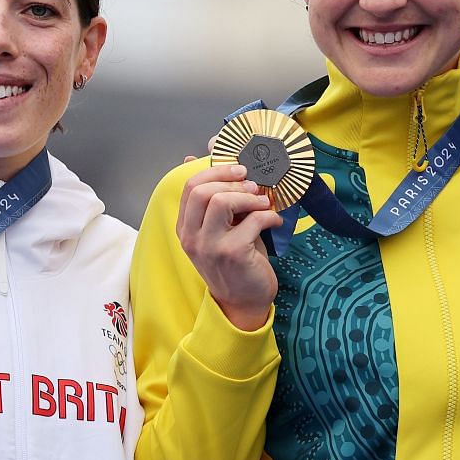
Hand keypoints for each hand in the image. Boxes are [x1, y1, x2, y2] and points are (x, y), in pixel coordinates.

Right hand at [176, 161, 281, 330]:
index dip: (216, 172)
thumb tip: (194, 158)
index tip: (239, 172)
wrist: (243, 301)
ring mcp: (209, 246)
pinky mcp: (232, 254)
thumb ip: (212, 198)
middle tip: (253, 186)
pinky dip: (269, 215)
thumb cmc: (235, 259)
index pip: (190, 187)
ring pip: (221, 202)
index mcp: (185, 227)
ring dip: (249, 197)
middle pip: (201, 190)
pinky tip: (274, 221)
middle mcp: (191, 237)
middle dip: (232, 181)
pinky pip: (252, 220)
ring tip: (263, 203)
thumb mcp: (219, 227)